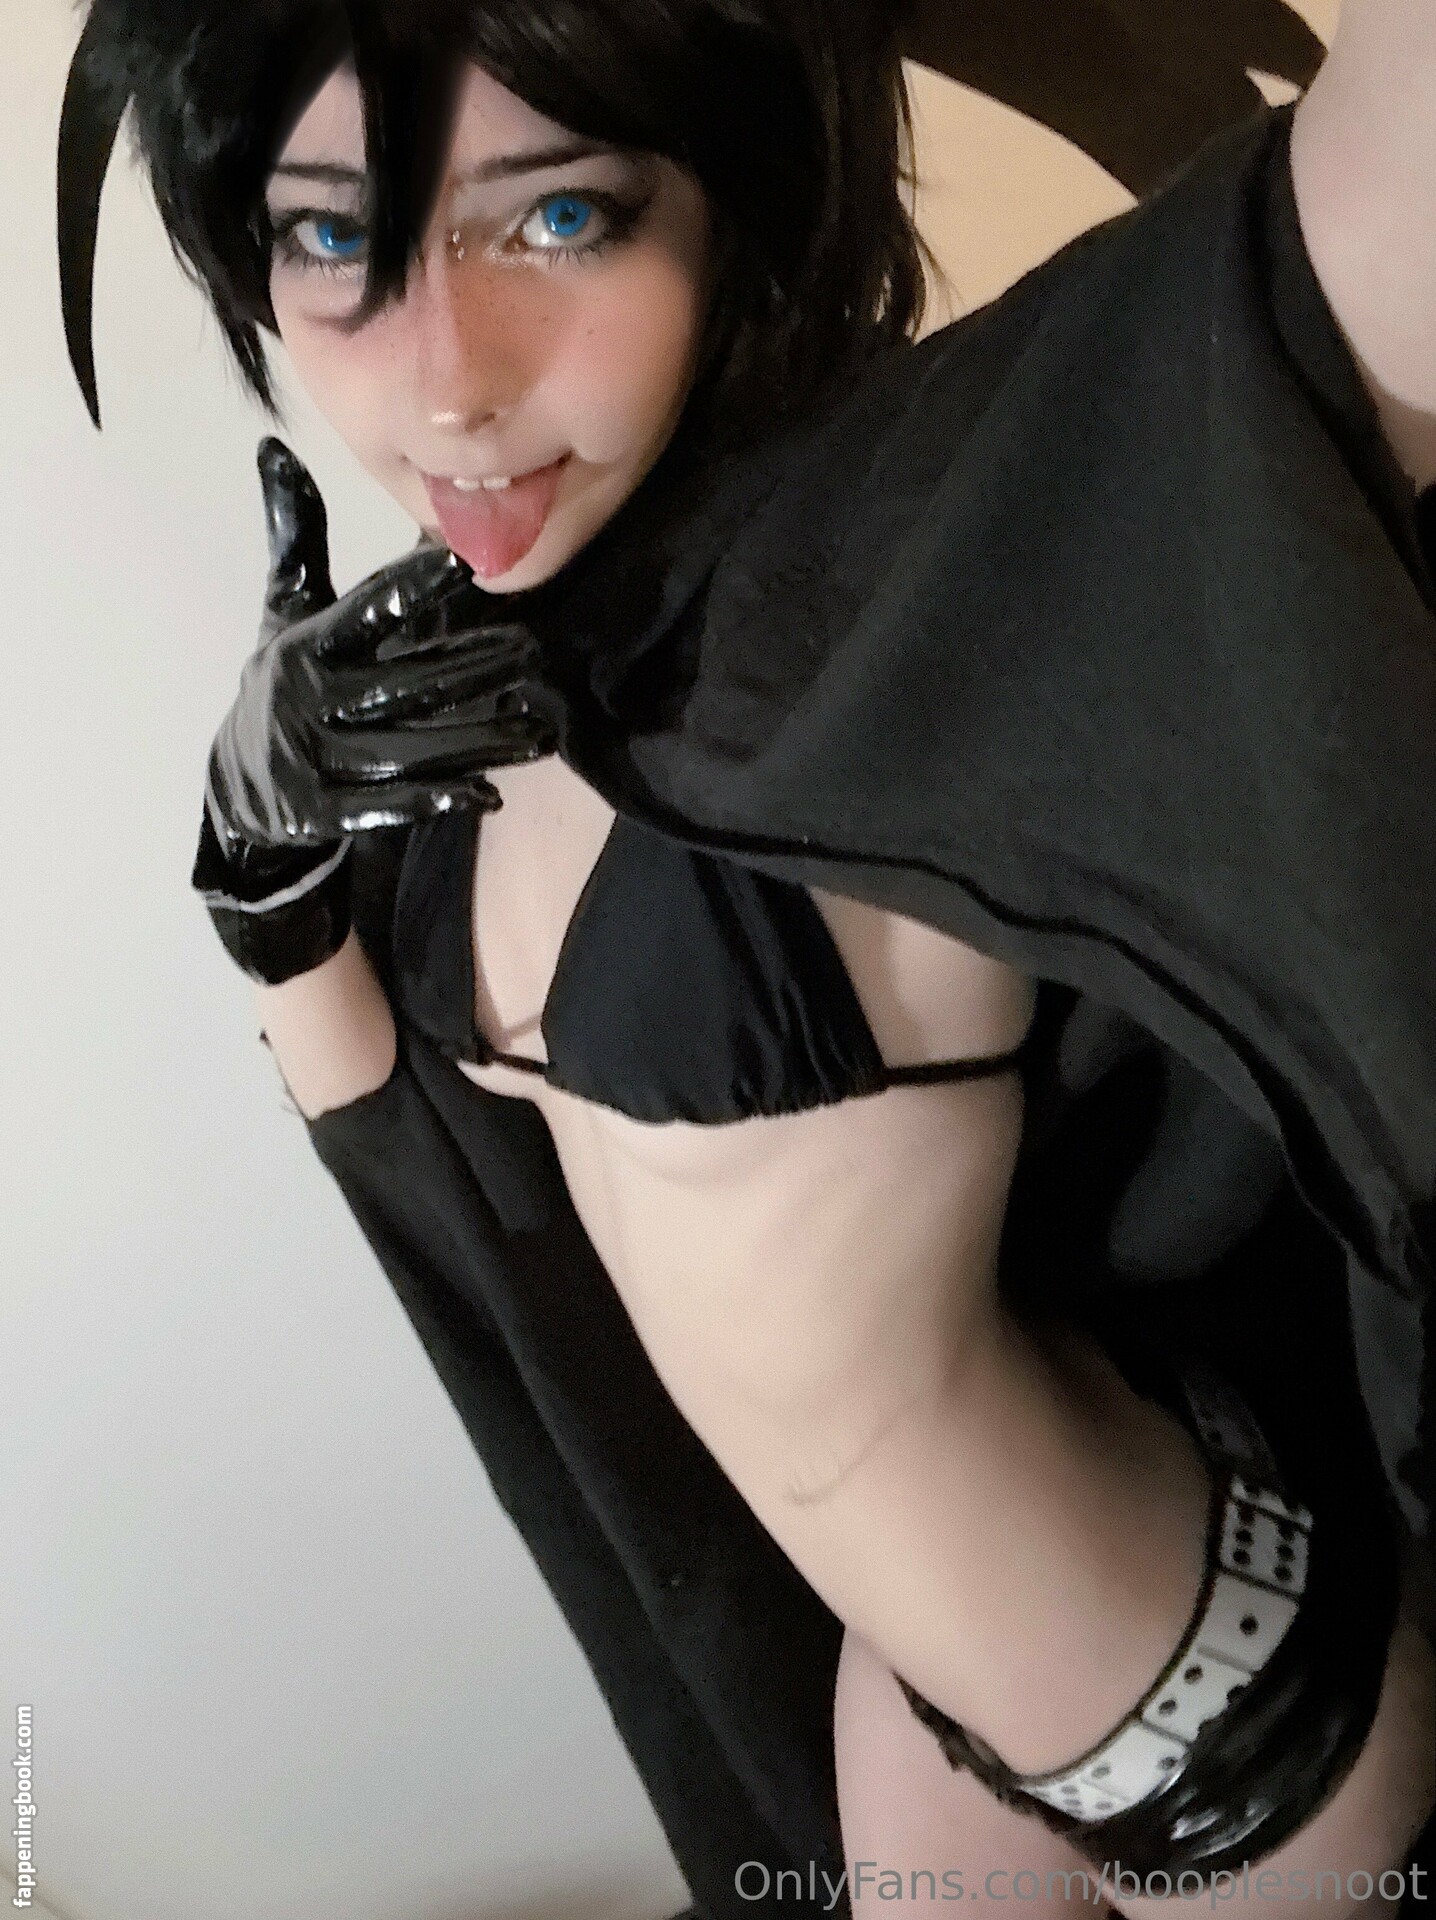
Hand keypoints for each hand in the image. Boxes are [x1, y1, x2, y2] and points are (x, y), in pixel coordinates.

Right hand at [193, 436, 556, 982]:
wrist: (236, 790)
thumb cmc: (280, 684)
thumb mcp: (283, 608)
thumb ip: (294, 535)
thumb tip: (276, 447)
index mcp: (304, 646)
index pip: (368, 610)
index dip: (416, 585)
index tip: (467, 562)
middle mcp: (310, 701)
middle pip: (401, 684)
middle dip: (469, 670)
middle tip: (531, 652)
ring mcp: (316, 761)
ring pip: (408, 749)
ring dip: (476, 742)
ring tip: (539, 732)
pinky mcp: (325, 811)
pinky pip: (389, 806)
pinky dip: (437, 800)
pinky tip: (488, 793)